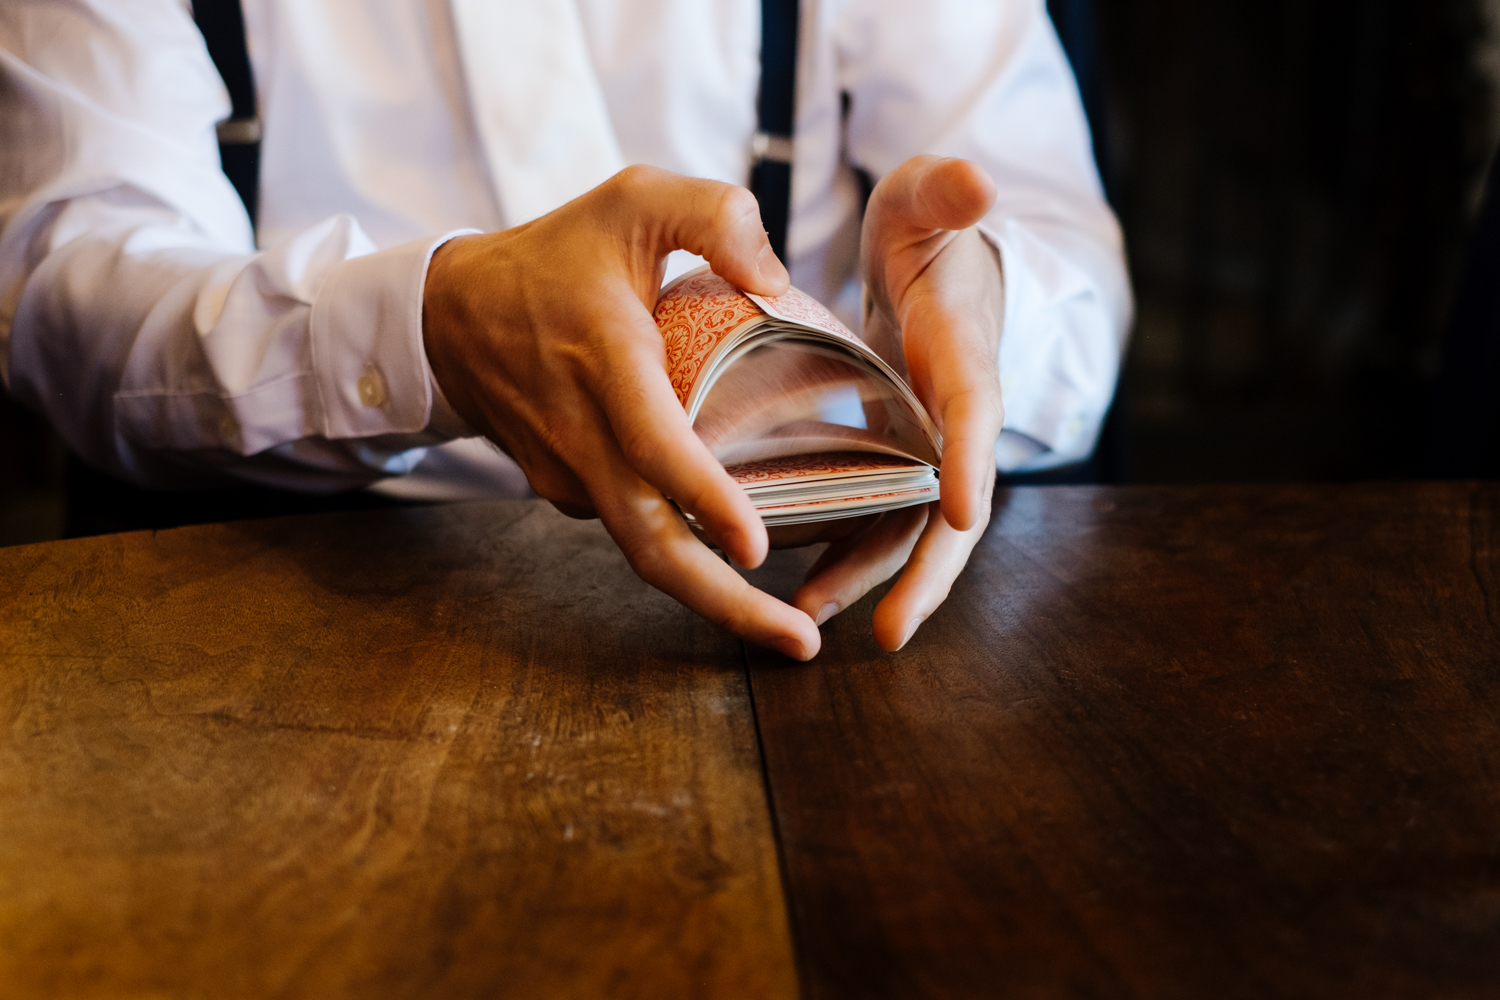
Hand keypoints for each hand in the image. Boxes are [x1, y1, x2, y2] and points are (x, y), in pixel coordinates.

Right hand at [422, 165, 822, 659]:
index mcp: (605, 362)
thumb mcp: (635, 198)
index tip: (759, 548)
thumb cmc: (556, 254)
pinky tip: (738, 563)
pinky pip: (634, 528)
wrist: (451, 317)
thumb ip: (715, 215)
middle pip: (651, 542)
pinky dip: (688, 556)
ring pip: (644, 549)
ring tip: (788, 627)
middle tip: (800, 645)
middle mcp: (583, 436)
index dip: (706, 499)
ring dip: (714, 595)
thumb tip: (779, 282)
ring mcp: (570, 474)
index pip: (654, 444)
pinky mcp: (568, 492)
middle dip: (726, 604)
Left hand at [786, 155, 1004, 649]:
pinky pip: (875, 519)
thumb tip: (977, 180)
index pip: (975, 410)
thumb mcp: (926, 201)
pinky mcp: (894, 460)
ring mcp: (926, 447)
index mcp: (962, 354)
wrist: (929, 268)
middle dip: (926, 572)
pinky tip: (797, 590)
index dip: (970, 459)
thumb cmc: (927, 234)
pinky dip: (844, 558)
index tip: (959, 510)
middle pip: (953, 507)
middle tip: (891, 631)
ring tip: (811, 619)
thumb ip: (944, 192)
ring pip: (908, 529)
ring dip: (869, 580)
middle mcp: (953, 417)